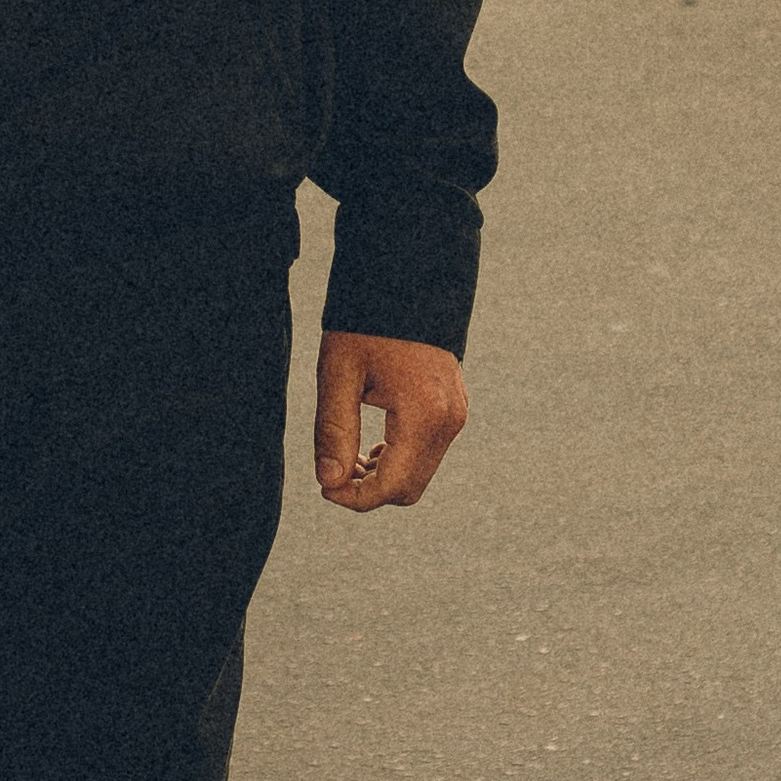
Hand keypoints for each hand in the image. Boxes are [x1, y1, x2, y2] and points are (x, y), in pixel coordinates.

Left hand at [314, 330, 465, 511]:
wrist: (406, 281)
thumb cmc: (366, 323)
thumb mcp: (339, 372)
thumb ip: (334, 430)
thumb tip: (328, 481)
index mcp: (423, 414)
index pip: (391, 486)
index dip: (354, 498)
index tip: (324, 488)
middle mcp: (448, 421)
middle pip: (409, 489)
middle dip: (368, 491)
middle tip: (332, 472)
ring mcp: (456, 415)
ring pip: (420, 474)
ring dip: (383, 477)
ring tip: (347, 454)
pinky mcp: (455, 409)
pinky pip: (429, 453)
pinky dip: (400, 459)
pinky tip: (371, 444)